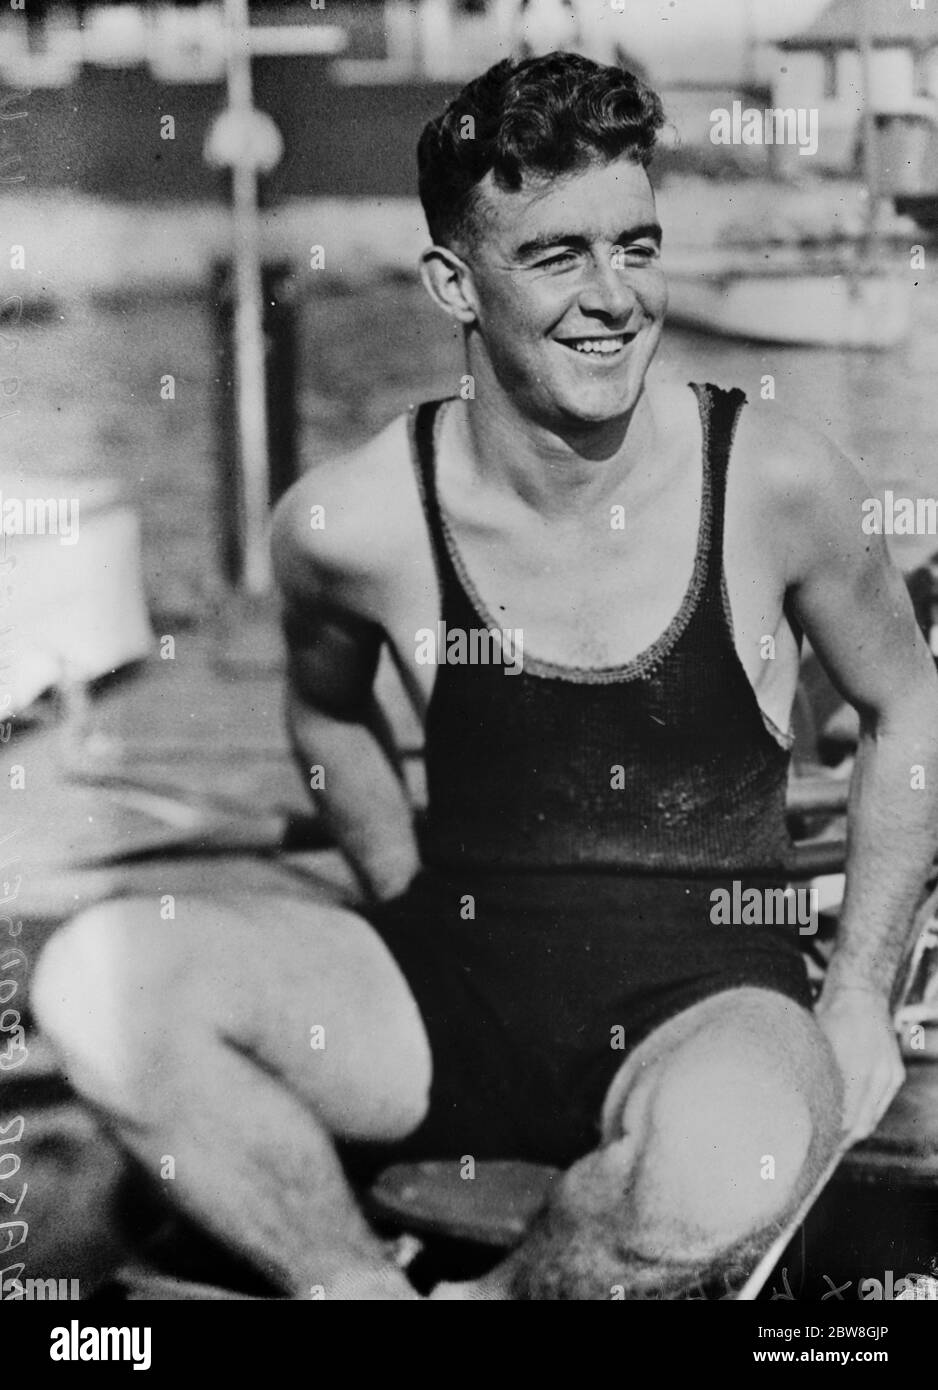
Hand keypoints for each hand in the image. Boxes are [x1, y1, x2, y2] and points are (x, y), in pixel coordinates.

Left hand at [815, 984, 904, 1144]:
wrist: (859, 994)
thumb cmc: (828, 1017)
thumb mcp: (816, 1047)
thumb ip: (817, 1080)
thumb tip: (806, 1111)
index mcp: (854, 1069)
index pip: (843, 1118)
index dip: (829, 1136)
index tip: (812, 1146)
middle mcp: (876, 1074)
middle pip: (860, 1124)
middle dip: (840, 1140)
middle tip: (820, 1151)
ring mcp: (889, 1075)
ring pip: (871, 1117)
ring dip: (853, 1131)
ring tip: (832, 1141)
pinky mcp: (895, 1073)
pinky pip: (879, 1105)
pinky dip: (865, 1115)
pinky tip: (850, 1123)